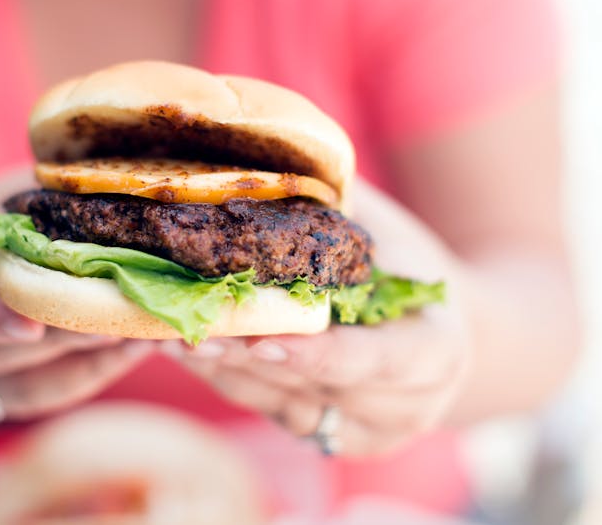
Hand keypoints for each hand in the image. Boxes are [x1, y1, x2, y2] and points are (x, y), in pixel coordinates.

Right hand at [0, 169, 152, 419]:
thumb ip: (32, 196)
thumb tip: (100, 174)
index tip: (30, 327)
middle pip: (5, 352)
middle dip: (67, 337)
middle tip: (122, 322)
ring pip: (33, 382)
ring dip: (94, 360)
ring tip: (148, 336)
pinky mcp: (9, 391)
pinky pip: (52, 393)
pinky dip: (99, 372)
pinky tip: (143, 347)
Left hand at [164, 182, 470, 456]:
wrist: (434, 324)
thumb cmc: (405, 263)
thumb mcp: (387, 231)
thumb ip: (341, 212)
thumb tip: (268, 162)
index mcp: (438, 351)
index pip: (376, 359)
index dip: (319, 353)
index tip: (262, 338)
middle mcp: (406, 405)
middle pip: (313, 384)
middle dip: (244, 355)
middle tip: (184, 325)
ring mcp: (364, 429)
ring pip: (276, 401)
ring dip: (219, 367)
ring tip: (163, 332)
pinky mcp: (326, 437)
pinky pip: (263, 409)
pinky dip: (223, 375)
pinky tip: (184, 346)